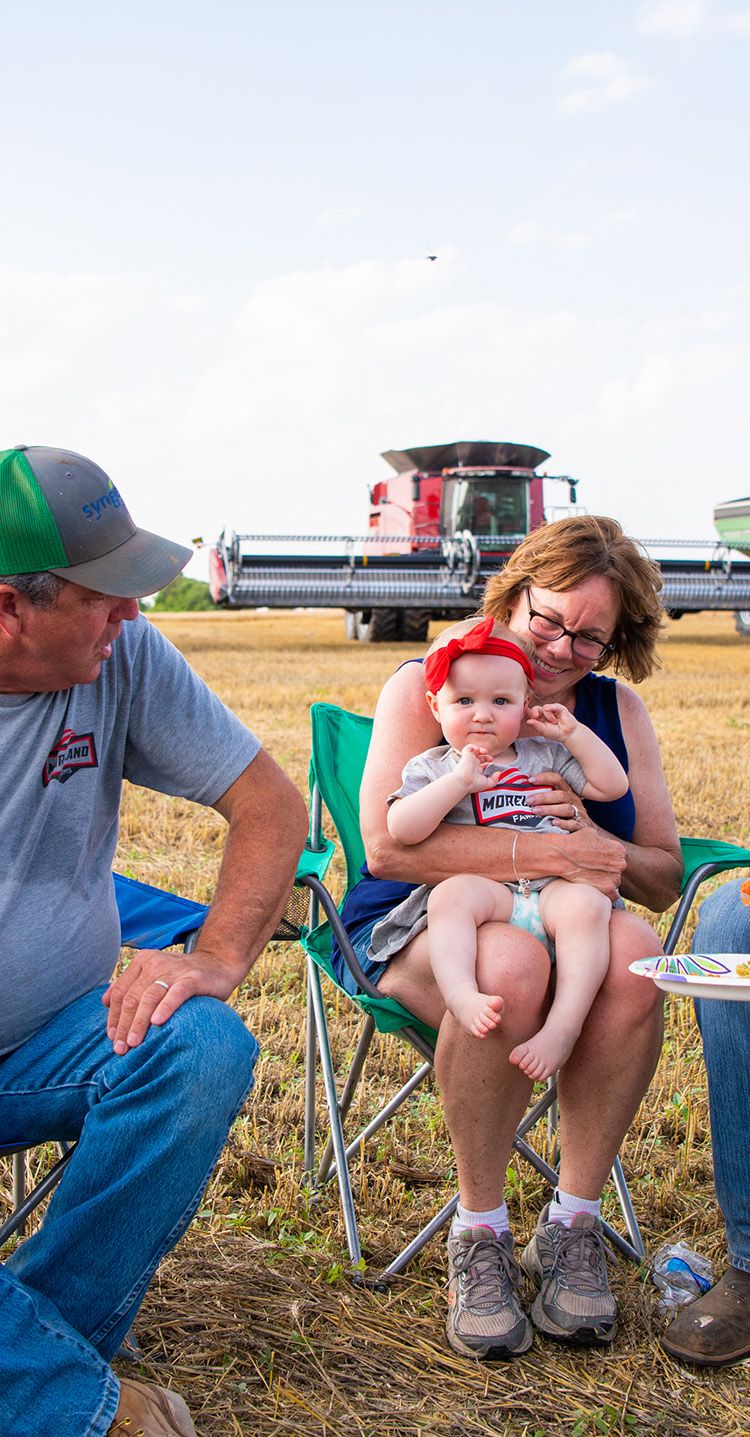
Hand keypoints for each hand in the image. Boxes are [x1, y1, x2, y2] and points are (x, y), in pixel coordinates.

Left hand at [102, 946, 243, 1054]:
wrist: (218, 964)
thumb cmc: (181, 977)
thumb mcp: (153, 976)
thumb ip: (130, 986)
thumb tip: (104, 1002)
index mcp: (142, 962)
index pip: (120, 992)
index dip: (113, 1017)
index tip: (111, 1037)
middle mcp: (155, 964)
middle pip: (132, 997)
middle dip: (123, 1025)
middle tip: (120, 1048)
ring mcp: (174, 970)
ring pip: (149, 997)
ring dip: (138, 1022)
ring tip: (133, 1043)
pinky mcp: (193, 979)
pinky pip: (176, 994)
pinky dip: (165, 1008)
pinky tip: (157, 1022)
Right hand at [455, 743, 496, 792]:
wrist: (463, 782)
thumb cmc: (473, 784)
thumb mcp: (487, 784)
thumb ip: (494, 779)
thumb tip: (498, 773)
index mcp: (477, 771)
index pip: (483, 764)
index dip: (488, 763)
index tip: (491, 765)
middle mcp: (473, 765)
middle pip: (480, 757)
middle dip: (486, 756)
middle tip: (490, 759)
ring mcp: (469, 760)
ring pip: (474, 751)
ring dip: (481, 749)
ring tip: (485, 752)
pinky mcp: (466, 755)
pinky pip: (468, 747)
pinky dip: (474, 746)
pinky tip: (478, 750)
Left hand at [525, 769, 590, 828]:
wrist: (584, 827)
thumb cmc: (564, 813)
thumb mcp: (556, 801)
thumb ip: (543, 796)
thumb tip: (522, 789)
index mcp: (566, 791)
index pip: (557, 779)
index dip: (544, 778)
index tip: (530, 779)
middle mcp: (573, 799)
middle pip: (560, 795)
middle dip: (543, 797)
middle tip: (529, 800)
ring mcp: (578, 812)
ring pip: (566, 809)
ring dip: (550, 809)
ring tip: (535, 811)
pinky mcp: (581, 825)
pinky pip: (573, 824)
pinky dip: (564, 823)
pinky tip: (554, 823)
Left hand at [526, 702, 577, 742]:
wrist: (567, 734)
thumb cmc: (556, 733)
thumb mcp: (544, 730)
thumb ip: (536, 725)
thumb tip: (528, 721)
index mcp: (539, 718)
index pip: (531, 712)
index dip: (527, 710)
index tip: (523, 709)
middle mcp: (544, 713)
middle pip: (536, 708)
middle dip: (534, 712)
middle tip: (536, 716)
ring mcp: (552, 709)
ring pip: (544, 708)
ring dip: (548, 716)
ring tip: (554, 722)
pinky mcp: (558, 707)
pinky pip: (551, 706)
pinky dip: (551, 712)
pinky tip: (555, 719)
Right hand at [552, 826, 625, 897]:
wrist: (562, 856)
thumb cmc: (574, 842)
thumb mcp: (591, 833)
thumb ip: (601, 840)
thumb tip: (601, 844)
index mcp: (619, 850)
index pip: (617, 859)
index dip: (607, 862)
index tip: (597, 864)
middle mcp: (620, 863)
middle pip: (616, 871)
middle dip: (607, 872)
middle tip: (593, 872)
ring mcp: (615, 877)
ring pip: (614, 883)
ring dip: (605, 883)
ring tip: (590, 880)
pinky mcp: (608, 888)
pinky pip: (612, 895)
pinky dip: (605, 895)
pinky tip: (595, 890)